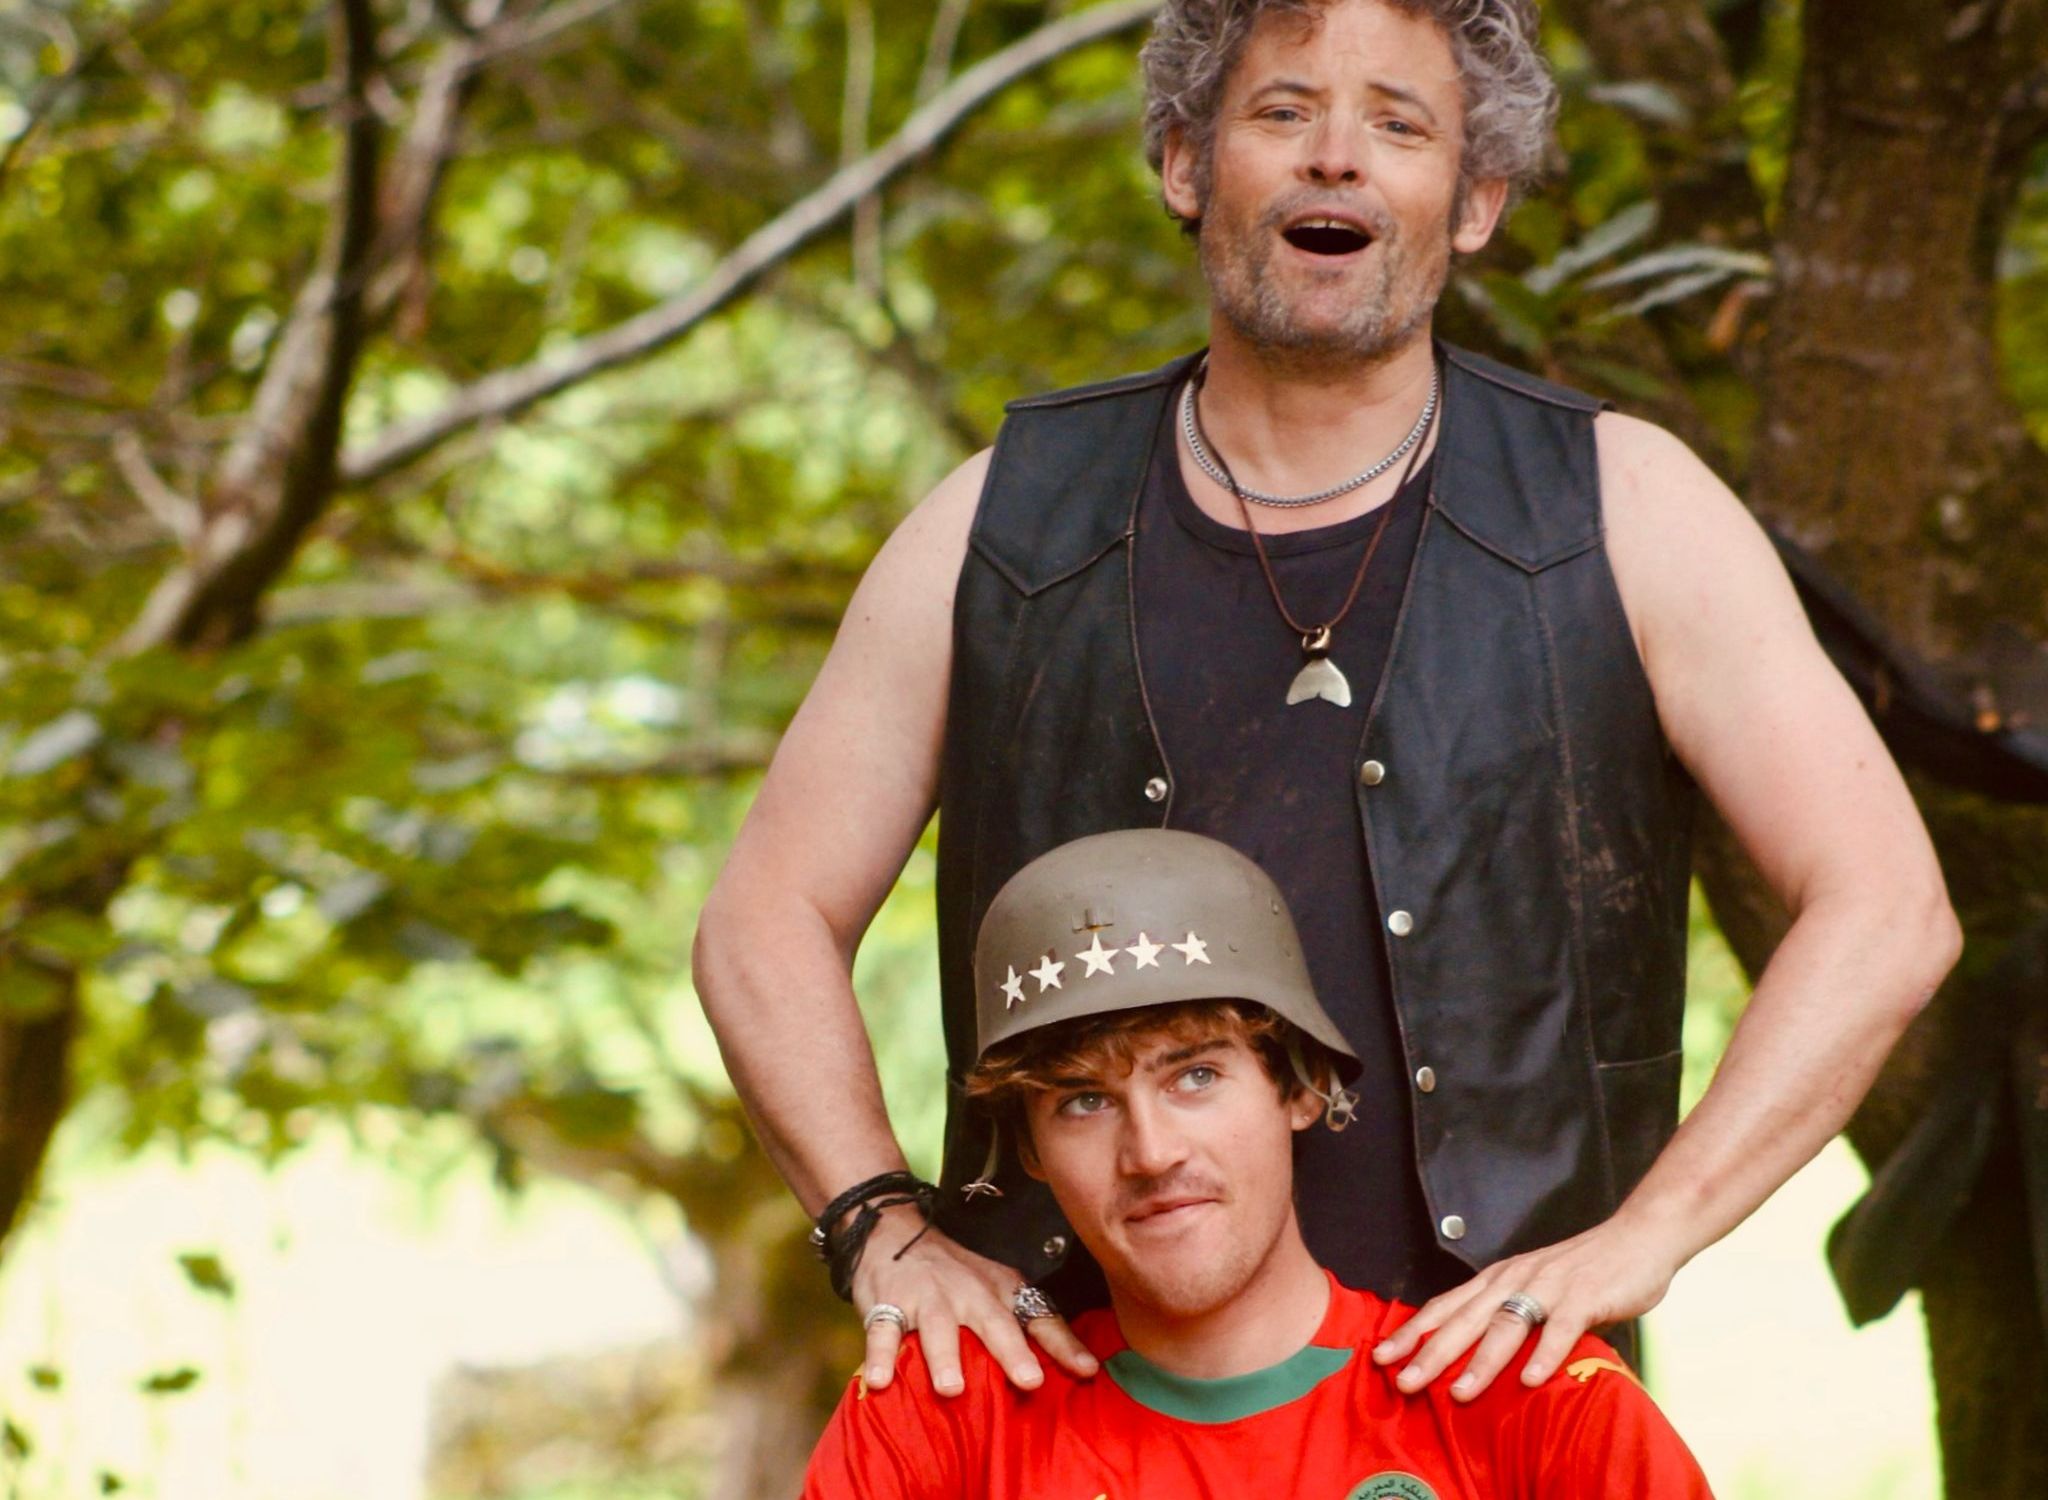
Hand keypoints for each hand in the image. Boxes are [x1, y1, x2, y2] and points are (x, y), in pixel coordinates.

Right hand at [851, 1205, 1099, 1396]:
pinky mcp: (887, 1304)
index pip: (1038, 1317)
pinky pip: (883, 1332)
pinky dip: (881, 1356)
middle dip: (1012, 1351)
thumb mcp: (996, 1289)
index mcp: (999, 1291)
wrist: (892, 1230)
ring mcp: (927, 1299)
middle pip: (993, 1322)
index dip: (1064, 1344)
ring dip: (945, 1357)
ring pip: (938, 1328)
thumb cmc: (955, 1274)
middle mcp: (968, 1294)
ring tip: (952, 1388)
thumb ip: (1032, 1325)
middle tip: (1030, 1380)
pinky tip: (879, 1381)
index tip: (1088, 1370)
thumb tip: (1085, 1369)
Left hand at [1370, 1218, 1682, 1400]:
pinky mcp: (1584, 1298)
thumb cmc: (1582, 1270)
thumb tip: (1472, 1353)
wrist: (1636, 1237)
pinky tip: (1529, 1380)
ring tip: (1459, 1392)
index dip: (1412, 1331)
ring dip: (1481, 1362)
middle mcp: (1515, 1279)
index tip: (1380, 1356)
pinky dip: (1544, 1355)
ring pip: (1506, 1326)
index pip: (1445, 1306)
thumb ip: (1507, 1315)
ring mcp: (1549, 1287)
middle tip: (1404, 1382)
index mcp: (1498, 1279)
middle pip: (1465, 1319)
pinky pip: (1560, 1329)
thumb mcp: (1532, 1287)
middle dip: (1431, 1353)